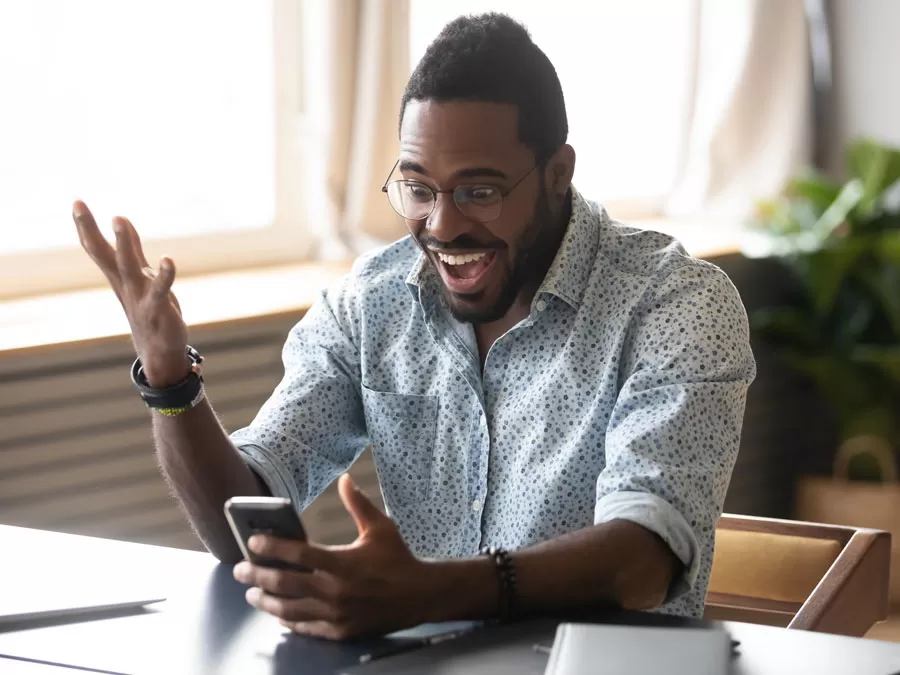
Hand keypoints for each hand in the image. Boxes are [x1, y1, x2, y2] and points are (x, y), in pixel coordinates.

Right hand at [73, 201, 189, 386]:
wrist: (160, 350)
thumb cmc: (150, 309)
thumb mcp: (139, 275)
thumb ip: (132, 248)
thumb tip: (123, 222)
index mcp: (119, 277)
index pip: (97, 249)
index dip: (86, 227)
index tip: (76, 202)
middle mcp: (125, 284)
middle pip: (105, 254)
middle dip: (91, 229)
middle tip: (78, 205)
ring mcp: (139, 296)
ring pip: (128, 267)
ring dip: (124, 243)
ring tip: (119, 218)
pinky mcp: (159, 308)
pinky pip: (160, 289)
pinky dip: (164, 275)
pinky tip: (167, 260)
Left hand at [232, 475, 439, 639]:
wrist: (421, 596)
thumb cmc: (399, 559)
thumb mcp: (381, 528)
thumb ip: (358, 504)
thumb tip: (345, 479)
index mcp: (343, 563)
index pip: (298, 554)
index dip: (272, 548)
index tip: (252, 543)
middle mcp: (336, 590)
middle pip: (286, 584)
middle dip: (257, 577)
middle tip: (240, 571)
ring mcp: (337, 614)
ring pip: (290, 610)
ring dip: (266, 602)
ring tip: (252, 595)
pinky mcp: (341, 631)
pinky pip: (306, 628)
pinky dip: (288, 621)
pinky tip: (278, 614)